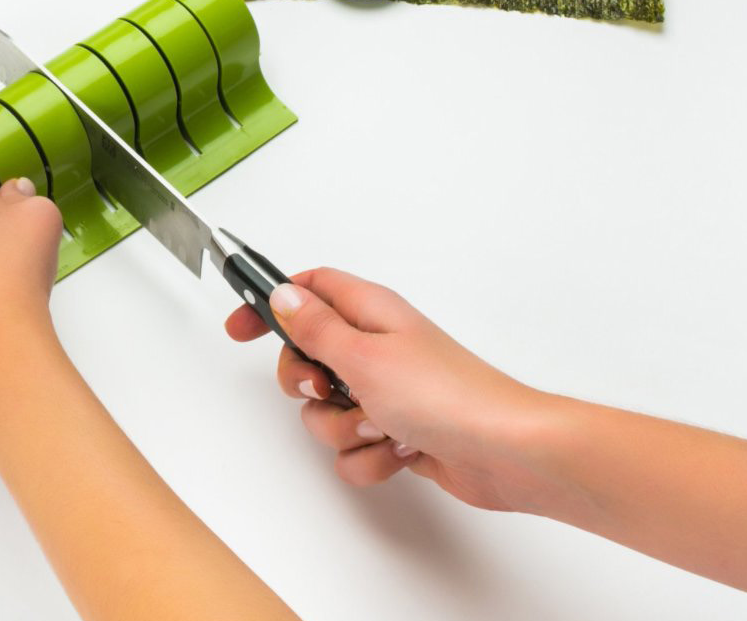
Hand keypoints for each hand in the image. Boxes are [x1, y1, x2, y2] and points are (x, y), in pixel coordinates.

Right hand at [226, 268, 551, 512]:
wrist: (507, 453)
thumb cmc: (446, 396)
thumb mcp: (363, 355)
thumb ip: (314, 326)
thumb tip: (280, 294)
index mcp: (370, 313)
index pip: (307, 289)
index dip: (270, 303)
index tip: (240, 328)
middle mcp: (377, 347)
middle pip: (306, 356)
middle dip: (305, 383)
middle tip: (327, 387)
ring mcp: (388, 392)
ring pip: (326, 410)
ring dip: (342, 427)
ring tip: (378, 425)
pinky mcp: (397, 432)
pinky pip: (354, 448)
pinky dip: (368, 457)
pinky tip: (398, 452)